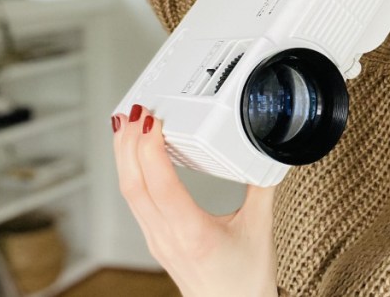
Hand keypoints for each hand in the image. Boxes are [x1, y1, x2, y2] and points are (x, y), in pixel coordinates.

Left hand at [112, 104, 277, 296]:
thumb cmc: (246, 282)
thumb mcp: (261, 228)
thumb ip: (261, 186)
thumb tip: (265, 152)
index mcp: (193, 234)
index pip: (160, 185)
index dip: (150, 149)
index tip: (152, 120)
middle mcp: (168, 238)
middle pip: (132, 185)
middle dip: (128, 143)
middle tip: (134, 111)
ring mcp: (157, 240)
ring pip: (128, 193)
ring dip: (124, 156)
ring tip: (126, 125)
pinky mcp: (156, 240)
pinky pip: (134, 202)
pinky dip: (131, 172)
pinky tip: (134, 157)